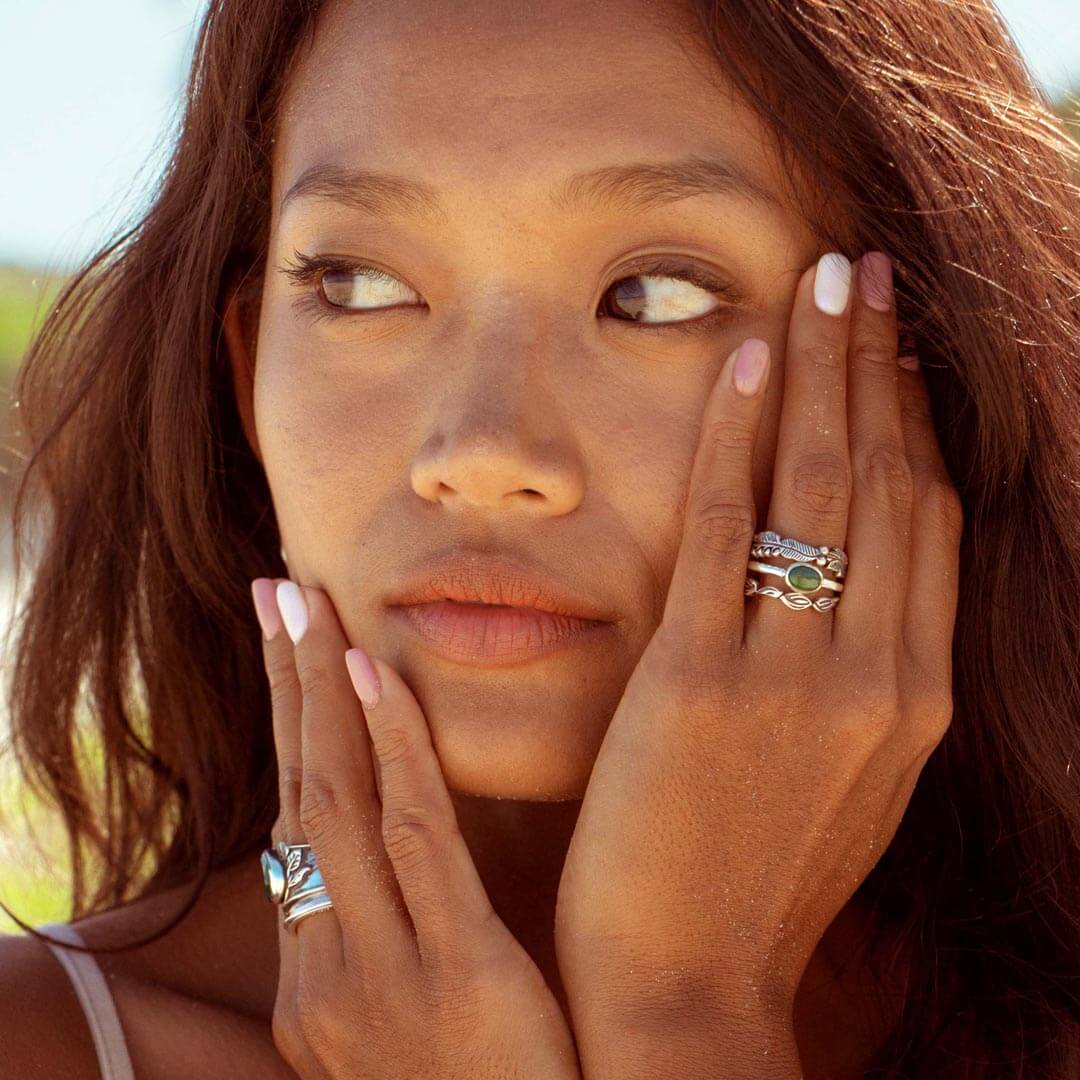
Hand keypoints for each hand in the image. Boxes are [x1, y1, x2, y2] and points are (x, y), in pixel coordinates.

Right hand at [252, 578, 581, 1079]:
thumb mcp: (412, 1023)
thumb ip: (393, 936)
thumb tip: (398, 841)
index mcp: (318, 980)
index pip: (296, 826)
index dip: (287, 731)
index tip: (284, 651)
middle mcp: (328, 968)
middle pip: (301, 793)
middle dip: (284, 687)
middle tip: (274, 592)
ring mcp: (381, 971)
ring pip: (339, 801)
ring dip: (321, 693)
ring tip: (307, 605)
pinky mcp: (455, 970)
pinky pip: (416, 836)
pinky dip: (394, 748)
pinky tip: (375, 676)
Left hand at [553, 253, 962, 1067]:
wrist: (690, 980)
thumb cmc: (759, 877)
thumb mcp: (846, 779)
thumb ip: (863, 679)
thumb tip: (864, 582)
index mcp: (917, 699)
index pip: (927, 519)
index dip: (915, 416)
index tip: (895, 345)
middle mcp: (877, 678)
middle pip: (889, 480)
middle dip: (878, 363)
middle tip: (864, 272)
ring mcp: (794, 680)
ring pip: (824, 487)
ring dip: (823, 369)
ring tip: (819, 279)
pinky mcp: (700, 686)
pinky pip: (725, 529)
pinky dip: (736, 435)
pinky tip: (742, 360)